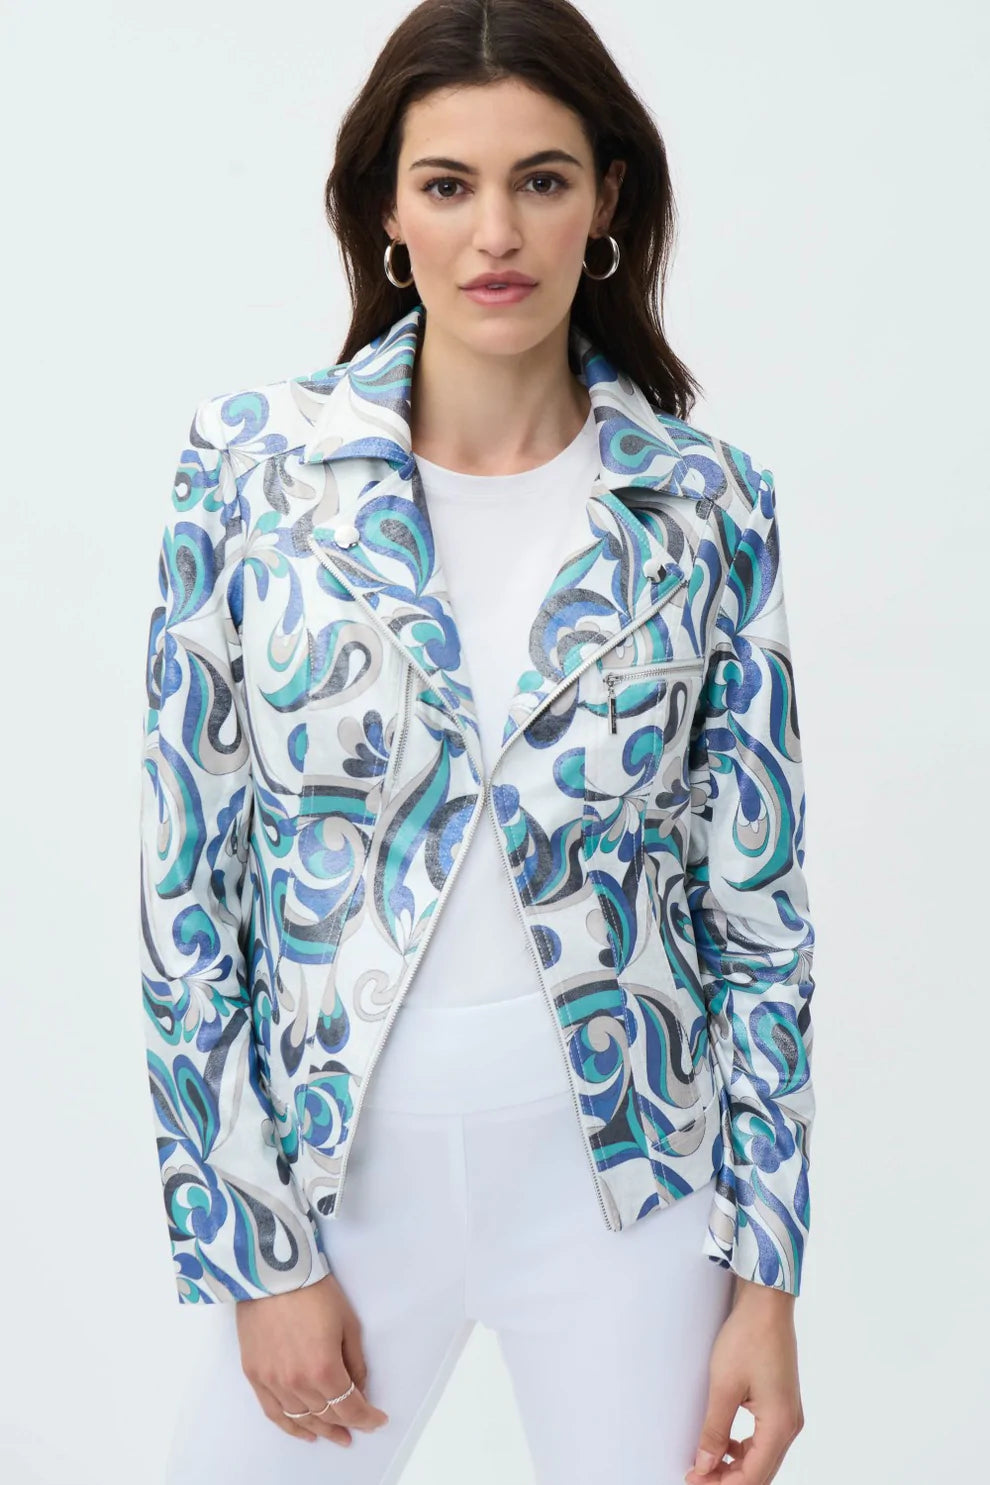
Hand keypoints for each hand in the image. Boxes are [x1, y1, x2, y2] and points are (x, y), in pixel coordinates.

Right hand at [236, 1273, 389, 1446]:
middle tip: (358, 1429)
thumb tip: (359, 1387)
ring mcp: (273, 1382)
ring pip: (301, 1419)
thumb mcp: (348, 1323)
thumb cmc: (314, 1291)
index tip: (377, 1420)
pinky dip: (290, 1427)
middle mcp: (297, 1383)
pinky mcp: (255, 1376)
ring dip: (321, 1429)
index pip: (350, 1407)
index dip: (367, 1418)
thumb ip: (355, 1361)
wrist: (272, 1273)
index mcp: (324, 1369)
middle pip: (326, 1415)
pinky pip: (274, 1412)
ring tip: (335, 1435)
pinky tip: (304, 1433)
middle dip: (346, 1425)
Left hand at [683, 1278, 804, 1483]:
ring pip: (763, 1457)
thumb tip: (705, 1465)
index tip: (693, 1480)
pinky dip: (745, 1449)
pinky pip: (765, 1440)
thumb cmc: (748, 1337)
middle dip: (728, 1479)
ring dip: (736, 1466)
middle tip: (697, 1476)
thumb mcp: (724, 1386)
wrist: (766, 1305)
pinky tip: (726, 1444)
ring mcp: (788, 1415)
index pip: (752, 1477)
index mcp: (779, 1426)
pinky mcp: (782, 1404)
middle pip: (760, 1472)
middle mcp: (790, 1425)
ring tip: (707, 1462)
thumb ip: (714, 1430)